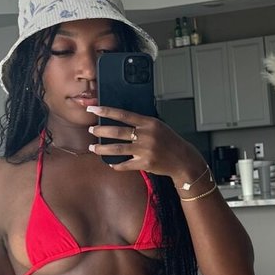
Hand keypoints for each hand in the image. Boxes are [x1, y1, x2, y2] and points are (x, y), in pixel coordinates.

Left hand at [86, 105, 203, 180]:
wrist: (183, 159)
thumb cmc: (169, 142)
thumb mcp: (158, 126)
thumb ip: (141, 124)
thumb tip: (121, 121)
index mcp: (149, 123)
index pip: (123, 115)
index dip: (107, 111)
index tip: (94, 109)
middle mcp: (146, 135)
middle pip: (117, 132)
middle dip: (101, 131)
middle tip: (91, 130)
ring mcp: (145, 150)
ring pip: (118, 149)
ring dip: (102, 149)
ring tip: (93, 148)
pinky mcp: (145, 163)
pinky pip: (126, 165)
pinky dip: (117, 165)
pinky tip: (111, 164)